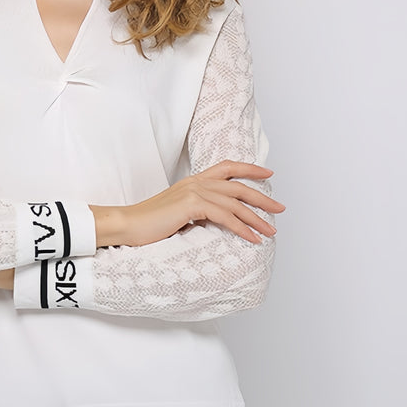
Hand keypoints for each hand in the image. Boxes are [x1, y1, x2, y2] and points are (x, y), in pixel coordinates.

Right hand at [91, 161, 284, 247]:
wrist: (126, 225)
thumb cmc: (147, 224)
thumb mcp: (177, 214)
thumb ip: (196, 212)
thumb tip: (216, 221)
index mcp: (192, 181)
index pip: (227, 168)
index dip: (249, 168)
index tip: (268, 173)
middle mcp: (195, 182)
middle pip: (238, 186)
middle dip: (262, 197)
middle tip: (280, 208)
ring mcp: (193, 192)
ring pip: (235, 203)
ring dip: (257, 218)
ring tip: (270, 231)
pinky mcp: (191, 205)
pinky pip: (225, 216)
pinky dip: (242, 228)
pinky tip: (252, 238)